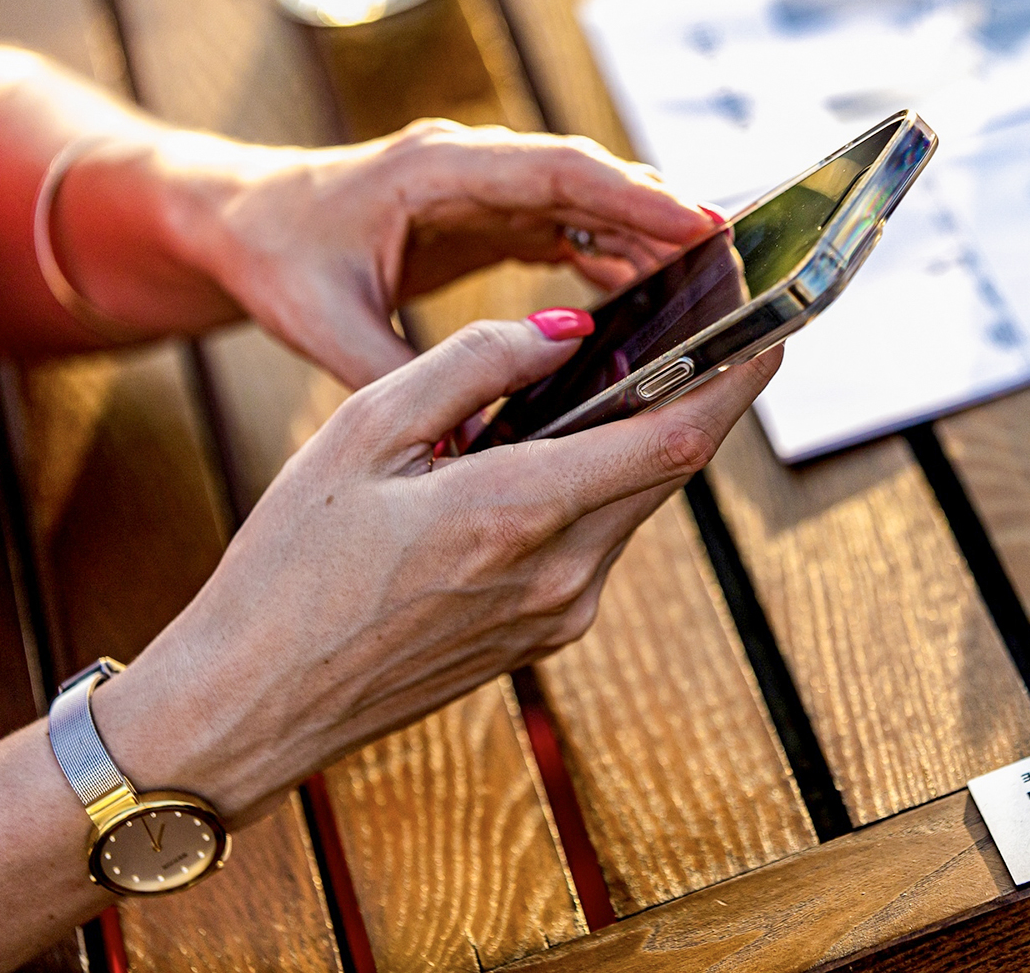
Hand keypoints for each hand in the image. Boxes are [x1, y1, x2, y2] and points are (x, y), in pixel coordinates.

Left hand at [59, 119, 717, 387]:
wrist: (234, 221)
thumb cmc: (274, 257)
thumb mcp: (327, 322)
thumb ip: (406, 374)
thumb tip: (484, 428)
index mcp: (436, 172)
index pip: (560, 173)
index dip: (637, 201)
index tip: (703, 226)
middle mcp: (473, 167)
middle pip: (595, 183)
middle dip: (668, 220)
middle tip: (738, 264)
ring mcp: (487, 188)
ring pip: (592, 206)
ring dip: (650, 242)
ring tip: (711, 290)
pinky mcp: (491, 215)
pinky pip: (572, 230)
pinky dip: (614, 259)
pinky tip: (649, 302)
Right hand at [88, 316, 780, 826]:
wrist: (253, 704)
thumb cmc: (289, 565)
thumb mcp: (362, 433)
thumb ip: (475, 365)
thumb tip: (570, 331)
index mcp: (517, 512)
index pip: (674, 436)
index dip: (738, 377)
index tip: (775, 325)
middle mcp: (562, 574)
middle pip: (669, 467)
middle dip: (702, 395)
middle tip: (710, 328)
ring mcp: (561, 614)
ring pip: (636, 504)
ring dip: (643, 440)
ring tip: (625, 376)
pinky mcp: (548, 636)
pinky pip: (600, 542)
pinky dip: (600, 488)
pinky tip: (559, 454)